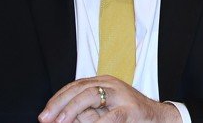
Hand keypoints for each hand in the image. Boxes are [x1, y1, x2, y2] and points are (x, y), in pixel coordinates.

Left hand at [38, 76, 181, 122]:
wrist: (158, 118)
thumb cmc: (127, 116)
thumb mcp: (103, 111)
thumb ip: (84, 112)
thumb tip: (59, 117)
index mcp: (103, 83)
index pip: (74, 86)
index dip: (57, 99)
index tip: (44, 114)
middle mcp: (111, 85)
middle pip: (79, 88)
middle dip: (59, 104)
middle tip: (45, 119)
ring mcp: (121, 96)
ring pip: (91, 95)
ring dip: (72, 109)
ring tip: (60, 122)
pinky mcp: (131, 110)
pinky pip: (111, 116)